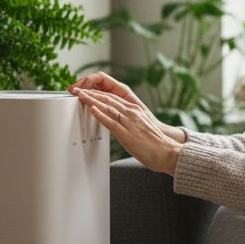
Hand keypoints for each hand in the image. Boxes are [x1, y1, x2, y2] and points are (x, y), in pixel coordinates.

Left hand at [68, 72, 184, 142]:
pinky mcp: (127, 134)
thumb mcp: (142, 127)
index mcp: (136, 110)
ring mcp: (129, 123)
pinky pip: (111, 122)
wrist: (167, 153)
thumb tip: (118, 122)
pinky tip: (92, 109)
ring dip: (91, 100)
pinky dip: (100, 114)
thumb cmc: (155, 144)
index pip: (113, 97)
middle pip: (108, 99)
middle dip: (91, 93)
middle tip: (77, 90)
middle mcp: (132, 113)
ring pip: (107, 107)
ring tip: (80, 95)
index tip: (87, 91)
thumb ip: (130, 122)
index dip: (98, 93)